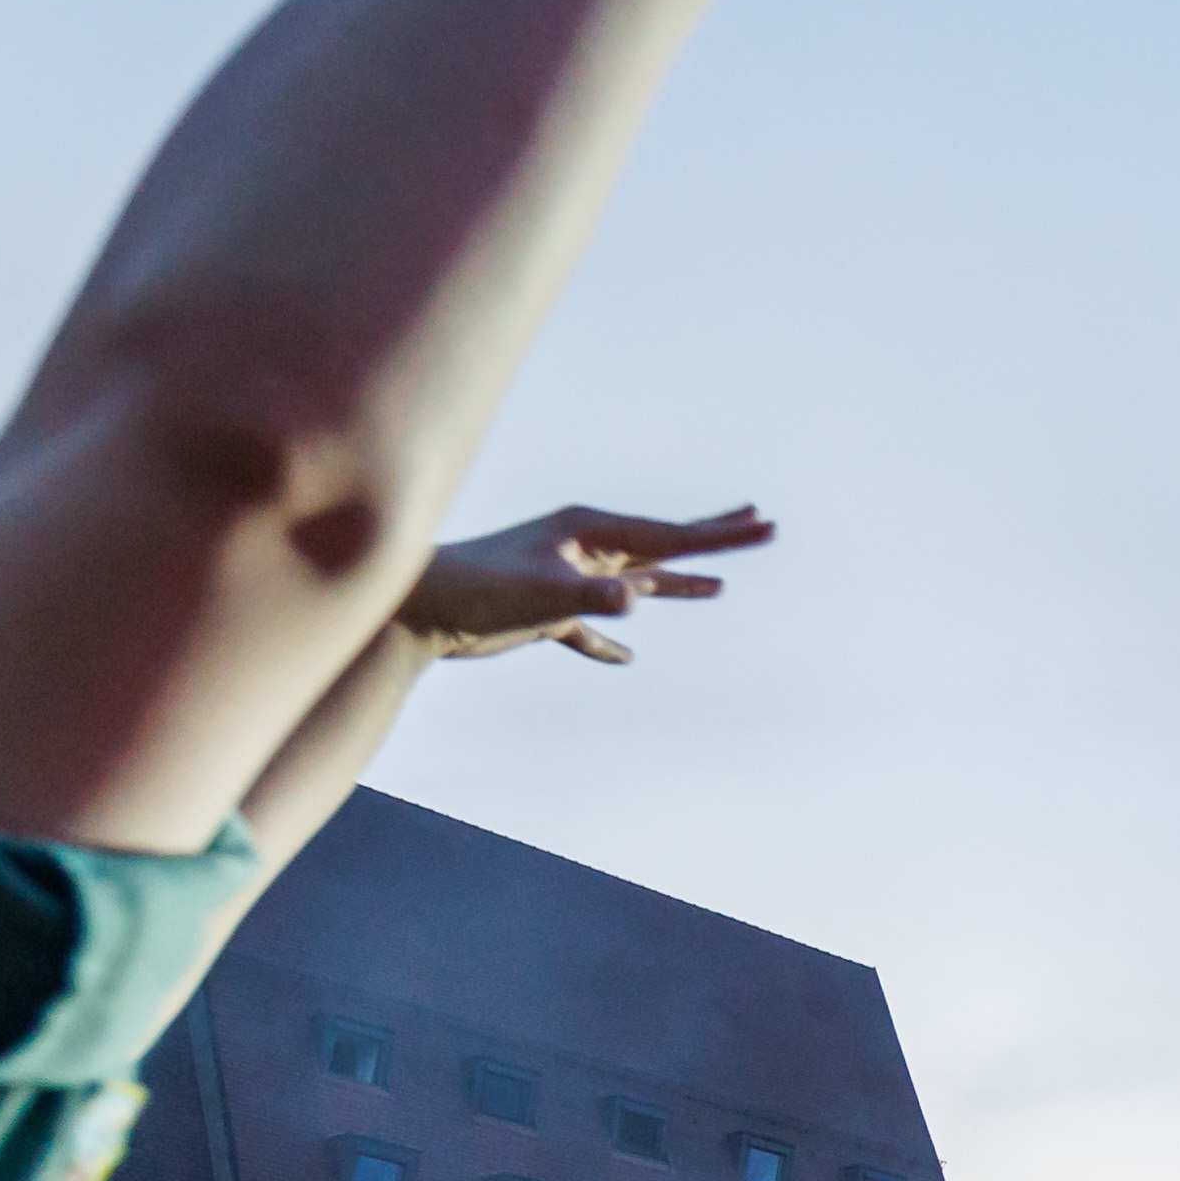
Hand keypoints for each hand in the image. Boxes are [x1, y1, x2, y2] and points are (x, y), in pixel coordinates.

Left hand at [387, 502, 771, 665]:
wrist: (415, 607)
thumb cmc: (474, 589)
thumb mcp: (540, 594)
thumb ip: (590, 597)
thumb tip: (635, 599)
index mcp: (588, 530)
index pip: (669, 535)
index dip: (720, 536)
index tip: (764, 527)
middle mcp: (582, 545)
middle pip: (661, 543)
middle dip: (711, 540)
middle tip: (760, 524)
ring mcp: (565, 576)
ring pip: (635, 579)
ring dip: (675, 584)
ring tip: (717, 586)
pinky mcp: (542, 610)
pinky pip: (590, 625)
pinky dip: (610, 638)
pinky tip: (625, 656)